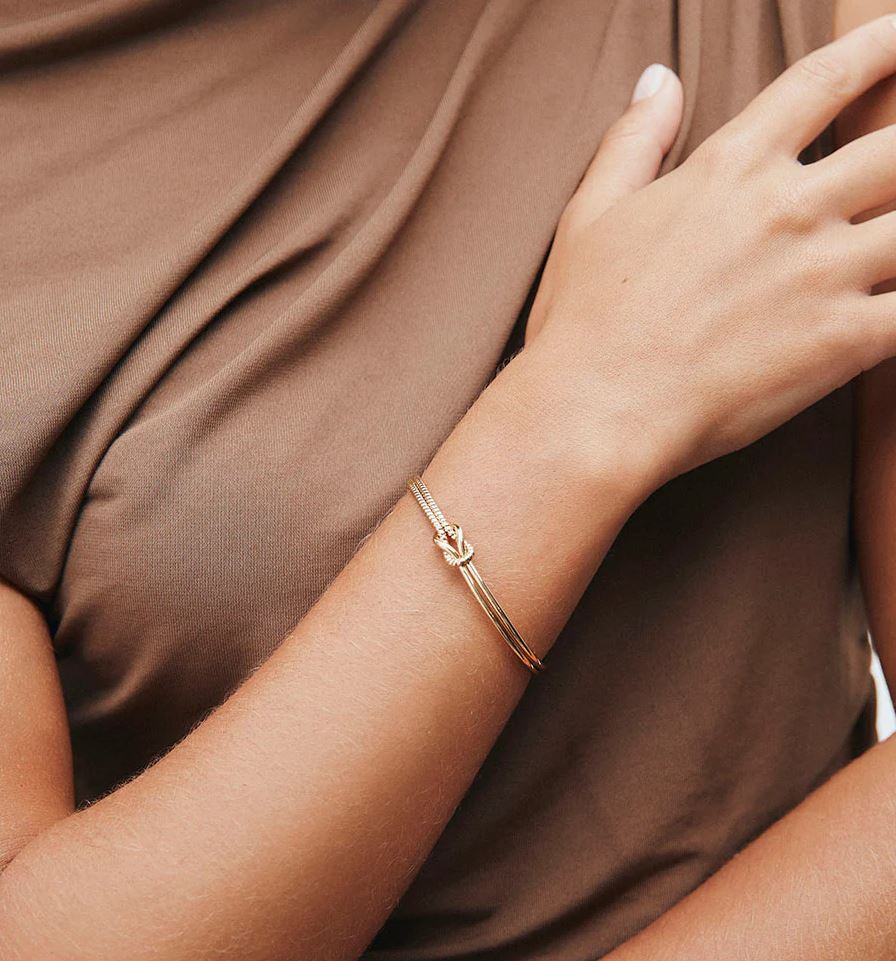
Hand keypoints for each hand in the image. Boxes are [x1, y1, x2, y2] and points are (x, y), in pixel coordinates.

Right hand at [525, 16, 895, 489]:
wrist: (593, 410)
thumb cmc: (582, 321)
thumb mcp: (588, 215)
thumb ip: (633, 140)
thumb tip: (659, 78)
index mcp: (730, 167)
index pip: (824, 82)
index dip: (878, 48)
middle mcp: (789, 206)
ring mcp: (824, 271)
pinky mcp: (845, 340)